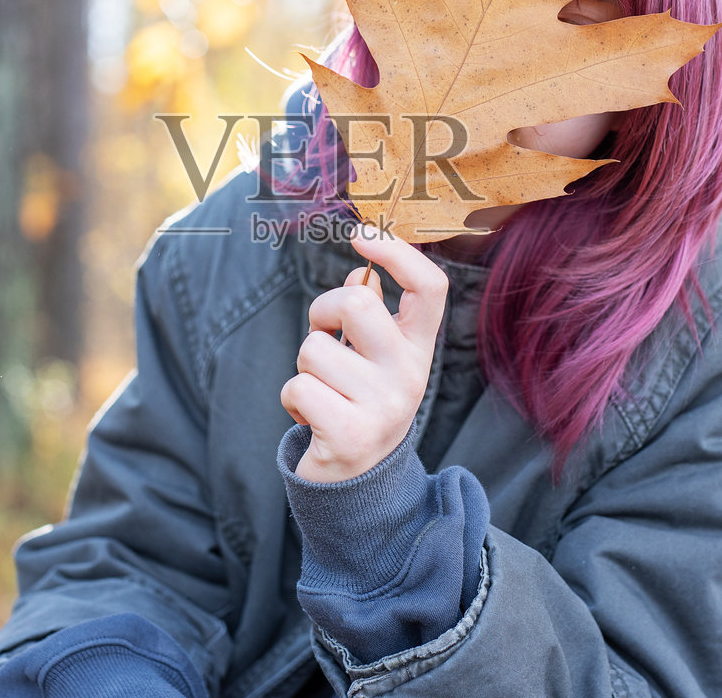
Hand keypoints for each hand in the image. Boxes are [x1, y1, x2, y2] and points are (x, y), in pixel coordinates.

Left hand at [279, 222, 448, 482]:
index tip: (363, 236)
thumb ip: (372, 316)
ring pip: (314, 347)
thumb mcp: (376, 359)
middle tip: (324, 338)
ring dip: (304, 367)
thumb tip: (360, 274)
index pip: (429, 287)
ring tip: (323, 393)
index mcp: (418, 349)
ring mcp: (383, 406)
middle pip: (355, 301)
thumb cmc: (358, 404)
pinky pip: (299, 388)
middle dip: (321, 311)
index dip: (397, 253)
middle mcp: (409, 375)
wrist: (359, 484)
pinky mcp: (350, 435)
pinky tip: (313, 418)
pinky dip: (293, 400)